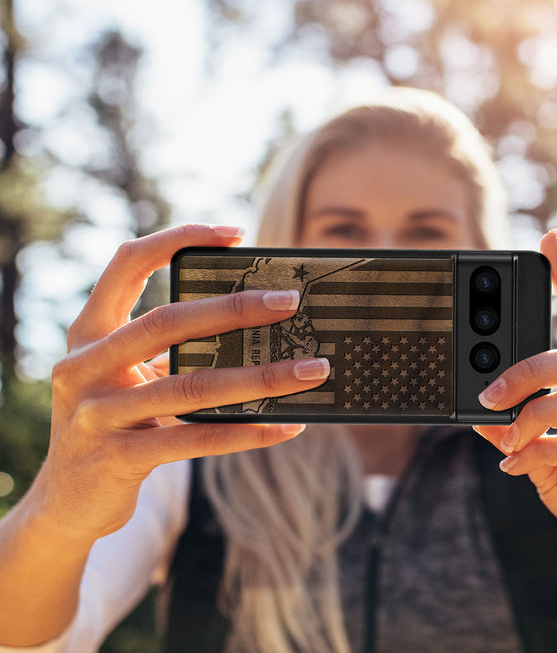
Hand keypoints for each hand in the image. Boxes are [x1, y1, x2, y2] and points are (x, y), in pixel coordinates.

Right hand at [39, 224, 328, 542]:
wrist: (66, 501)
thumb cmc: (114, 423)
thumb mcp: (127, 377)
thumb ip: (169, 351)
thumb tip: (256, 329)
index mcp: (89, 333)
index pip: (127, 264)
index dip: (178, 239)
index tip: (236, 233)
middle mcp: (83, 366)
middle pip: (167, 322)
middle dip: (235, 309)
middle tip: (290, 303)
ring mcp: (96, 414)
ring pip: (191, 386)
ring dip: (261, 377)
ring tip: (312, 370)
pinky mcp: (117, 458)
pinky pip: (195, 440)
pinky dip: (247, 432)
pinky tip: (287, 426)